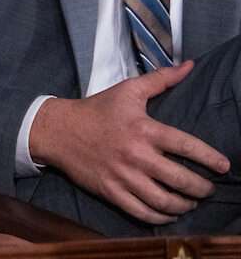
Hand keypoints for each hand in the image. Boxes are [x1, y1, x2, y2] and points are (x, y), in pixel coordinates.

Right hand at [29, 61, 229, 223]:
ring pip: (165, 201)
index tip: (224, 166)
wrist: (58, 130)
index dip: (210, 158)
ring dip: (185, 206)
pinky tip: (169, 213)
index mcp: (144, 130)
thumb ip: (161, 79)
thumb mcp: (127, 90)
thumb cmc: (96, 109)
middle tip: (208, 188)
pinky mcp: (111, 192)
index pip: (187, 147)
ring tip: (191, 202)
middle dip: (202, 188)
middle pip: (181, 180)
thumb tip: (189, 66)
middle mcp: (136, 155)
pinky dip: (161, 217)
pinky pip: (143, 213)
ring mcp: (123, 177)